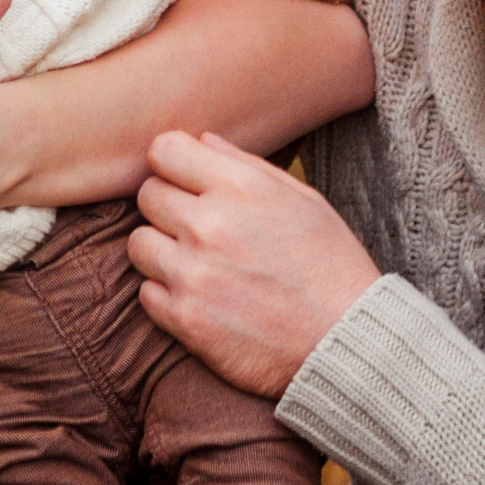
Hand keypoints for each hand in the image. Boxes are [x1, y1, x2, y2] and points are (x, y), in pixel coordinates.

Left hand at [130, 130, 379, 397]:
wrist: (345, 342)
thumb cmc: (330, 266)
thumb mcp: (303, 200)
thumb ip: (247, 166)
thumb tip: (203, 142)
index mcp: (241, 187)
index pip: (164, 150)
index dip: (172, 165)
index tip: (185, 182)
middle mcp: (210, 224)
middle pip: (147, 195)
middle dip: (168, 207)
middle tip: (198, 229)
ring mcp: (193, 273)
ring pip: (139, 243)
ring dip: (162, 252)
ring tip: (198, 265)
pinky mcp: (184, 318)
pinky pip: (146, 292)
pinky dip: (167, 295)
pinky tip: (202, 299)